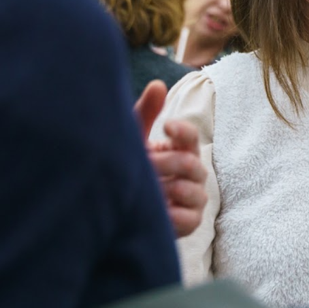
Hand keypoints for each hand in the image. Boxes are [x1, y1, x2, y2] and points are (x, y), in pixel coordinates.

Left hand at [135, 81, 207, 237]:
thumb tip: (158, 84)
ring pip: (194, 190)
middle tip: (146, 165)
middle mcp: (191, 173)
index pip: (191, 136)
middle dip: (168, 163)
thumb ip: (146, 114)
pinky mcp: (189, 223)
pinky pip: (191, 218)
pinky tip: (159, 210)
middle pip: (192, 163)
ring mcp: (193, 198)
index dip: (182, 131)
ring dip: (171, 188)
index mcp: (179, 150)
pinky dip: (175, 214)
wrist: (114, 212)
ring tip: (151, 190)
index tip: (166, 126)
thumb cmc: (128, 171)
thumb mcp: (133, 141)